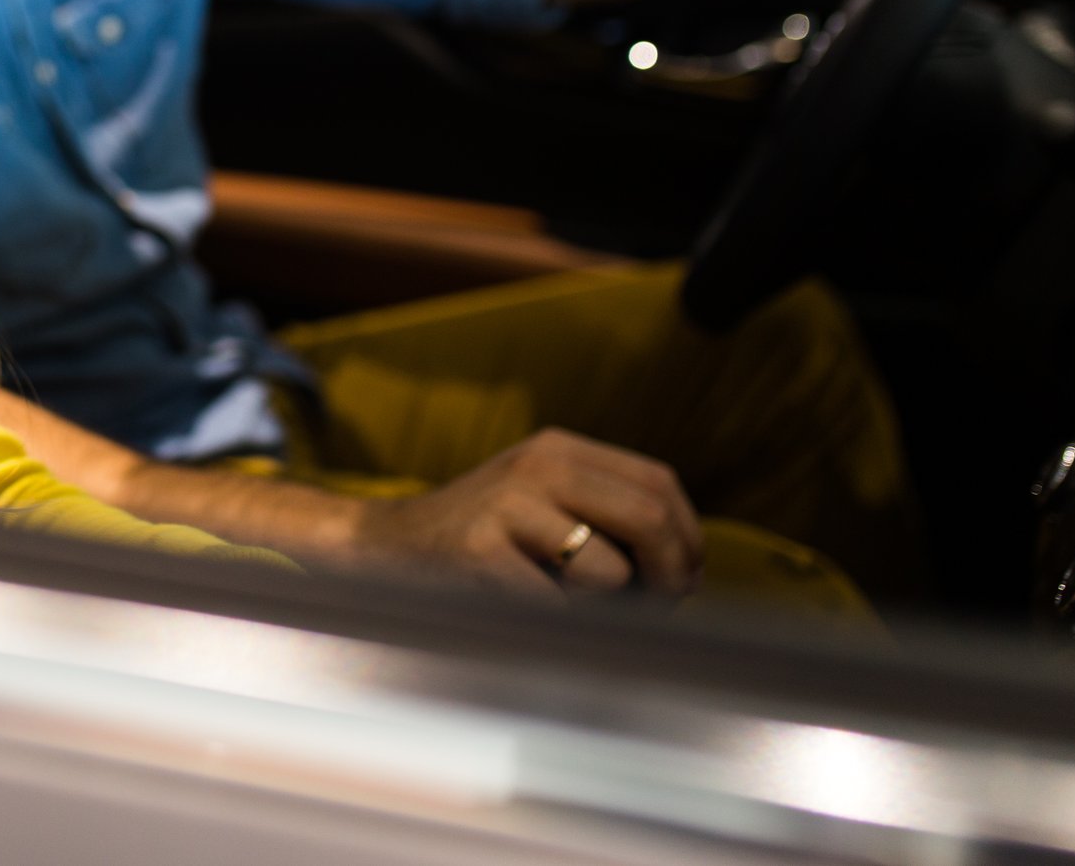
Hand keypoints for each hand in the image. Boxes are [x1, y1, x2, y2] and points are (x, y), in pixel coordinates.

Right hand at [347, 428, 704, 599]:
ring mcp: (507, 505)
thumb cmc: (482, 543)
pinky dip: (560, 624)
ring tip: (571, 606)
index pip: (658, 483)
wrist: (384, 550)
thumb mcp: (543, 503)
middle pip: (649, 517)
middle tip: (662, 609)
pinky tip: (528, 612)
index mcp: (558, 449)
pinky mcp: (480, 552)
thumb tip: (690, 568)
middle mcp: (536, 465)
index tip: (685, 579)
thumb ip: (607, 514)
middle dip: (671, 576)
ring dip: (607, 609)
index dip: (689, 538)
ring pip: (610, 570)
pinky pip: (559, 606)